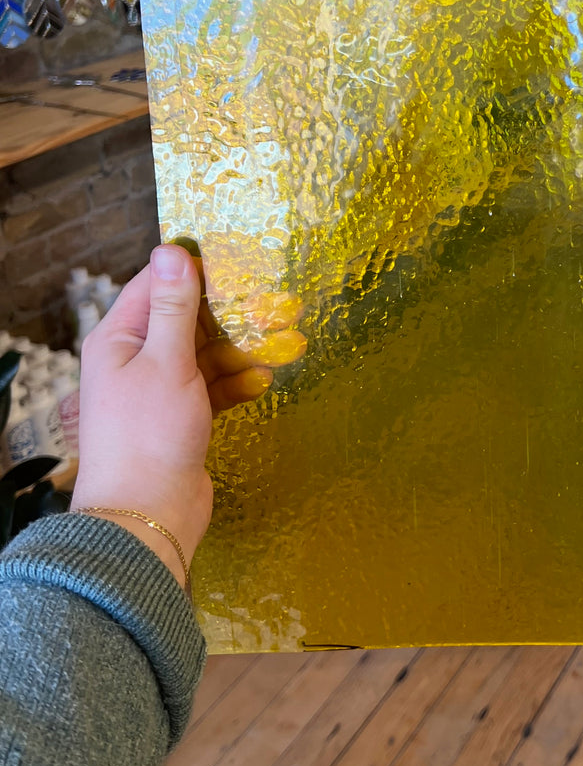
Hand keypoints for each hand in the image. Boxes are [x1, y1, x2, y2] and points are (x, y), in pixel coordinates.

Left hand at [71, 245, 272, 587]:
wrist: (148, 515)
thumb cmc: (148, 436)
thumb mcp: (166, 361)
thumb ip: (174, 307)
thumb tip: (171, 249)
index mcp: (118, 338)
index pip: (154, 284)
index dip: (192, 269)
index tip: (236, 258)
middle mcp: (134, 358)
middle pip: (185, 319)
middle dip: (227, 312)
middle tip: (273, 302)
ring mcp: (158, 389)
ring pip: (203, 354)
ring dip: (238, 349)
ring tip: (282, 341)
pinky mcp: (180, 417)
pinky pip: (211, 387)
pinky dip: (234, 383)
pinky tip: (262, 381)